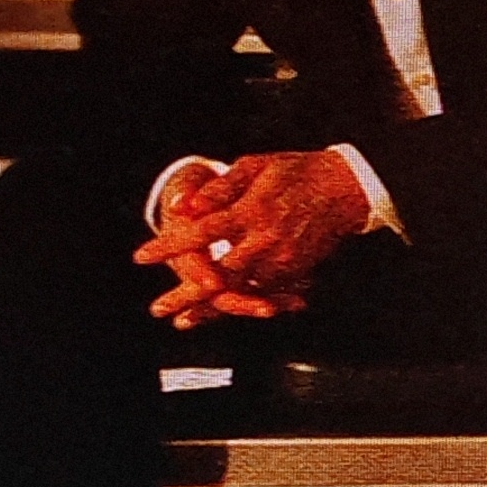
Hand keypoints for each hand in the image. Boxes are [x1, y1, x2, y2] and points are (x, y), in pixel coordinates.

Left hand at [134, 148, 366, 321]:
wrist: (345, 189)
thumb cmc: (295, 172)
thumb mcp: (254, 167)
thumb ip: (219, 189)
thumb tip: (184, 206)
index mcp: (250, 212)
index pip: (199, 233)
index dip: (168, 247)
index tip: (141, 257)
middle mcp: (265, 242)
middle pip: (219, 278)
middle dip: (186, 296)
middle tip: (159, 309)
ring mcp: (283, 261)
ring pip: (241, 293)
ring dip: (211, 308)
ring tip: (185, 318)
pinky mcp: (296, 272)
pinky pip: (264, 294)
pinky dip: (241, 304)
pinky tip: (220, 312)